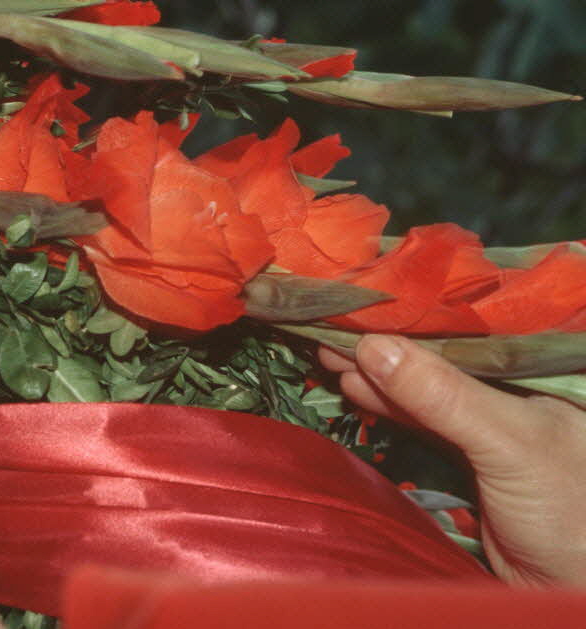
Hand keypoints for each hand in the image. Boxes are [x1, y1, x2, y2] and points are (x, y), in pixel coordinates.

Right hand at [319, 335, 585, 587]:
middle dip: (386, 340)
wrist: (572, 590)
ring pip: (424, 386)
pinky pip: (420, 420)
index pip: (470, 324)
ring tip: (327, 353)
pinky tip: (354, 388)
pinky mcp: (469, 457)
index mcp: (539, 370)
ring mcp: (490, 423)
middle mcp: (517, 388)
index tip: (359, 299)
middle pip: (441, 353)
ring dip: (377, 372)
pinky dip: (386, 405)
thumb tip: (373, 346)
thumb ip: (444, 396)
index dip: (415, 310)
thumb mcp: (509, 442)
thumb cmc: (572, 510)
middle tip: (328, 325)